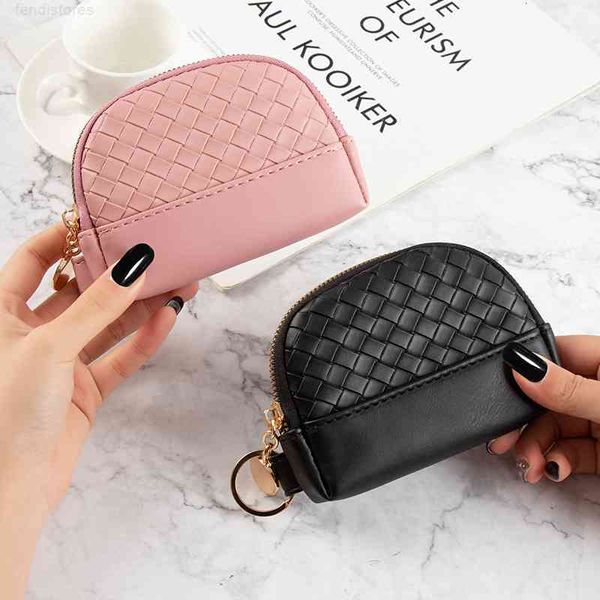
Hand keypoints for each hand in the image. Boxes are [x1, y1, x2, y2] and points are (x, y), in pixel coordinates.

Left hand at [0, 224, 196, 597]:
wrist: (12, 489)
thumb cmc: (7, 414)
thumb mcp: (49, 347)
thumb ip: (96, 307)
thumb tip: (134, 265)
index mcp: (0, 314)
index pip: (31, 260)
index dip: (63, 238)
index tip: (100, 221)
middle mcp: (29, 333)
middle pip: (80, 291)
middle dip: (117, 275)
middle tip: (155, 256)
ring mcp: (59, 362)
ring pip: (106, 325)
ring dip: (140, 307)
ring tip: (177, 285)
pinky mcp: (83, 389)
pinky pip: (118, 358)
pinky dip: (142, 341)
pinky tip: (167, 321)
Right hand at [488, 337, 599, 483]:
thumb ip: (568, 389)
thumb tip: (521, 366)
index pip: (553, 355)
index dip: (521, 372)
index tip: (497, 394)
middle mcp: (599, 387)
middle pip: (545, 397)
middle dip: (523, 422)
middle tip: (501, 441)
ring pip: (553, 427)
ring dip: (535, 449)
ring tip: (530, 466)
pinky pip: (569, 451)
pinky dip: (556, 462)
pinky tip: (552, 470)